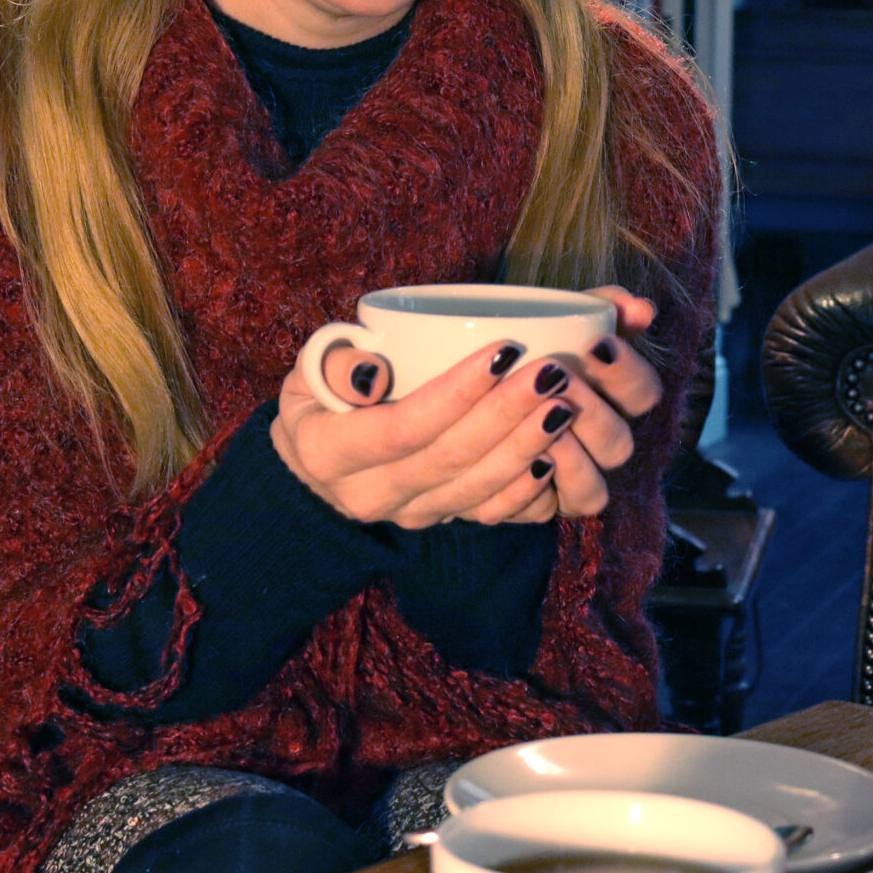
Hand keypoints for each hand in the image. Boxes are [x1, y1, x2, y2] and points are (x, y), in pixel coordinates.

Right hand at [273, 287, 665, 526]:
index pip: (400, 428)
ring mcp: (404, 515)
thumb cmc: (318, 398)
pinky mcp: (435, 521)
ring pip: (473, 490)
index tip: (502, 351)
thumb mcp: (309, 370)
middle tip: (551, 372)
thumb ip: (335, 362)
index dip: (455, 394)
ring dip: (524, 449)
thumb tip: (373, 374)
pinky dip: (523, 491)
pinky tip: (553, 457)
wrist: (314, 464)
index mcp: (328, 453)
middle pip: (447, 459)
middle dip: (505, 415)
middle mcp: (367, 495)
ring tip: (563, 406)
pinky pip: (484, 514)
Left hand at [524, 286, 663, 517]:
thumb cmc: (516, 349)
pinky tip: (516, 462)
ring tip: (537, 419)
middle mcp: (598, 448)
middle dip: (592, 412)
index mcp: (613, 400)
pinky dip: (529, 494)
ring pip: (592, 492)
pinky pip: (541, 514)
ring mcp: (568, 484)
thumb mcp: (553, 317)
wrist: (454, 381)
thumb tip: (642, 310)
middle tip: (555, 378)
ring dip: (570, 456)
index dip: (627, 374)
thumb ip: (600, 305)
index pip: (644, 394)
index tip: (594, 345)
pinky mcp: (532, 508)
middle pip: (620, 444)